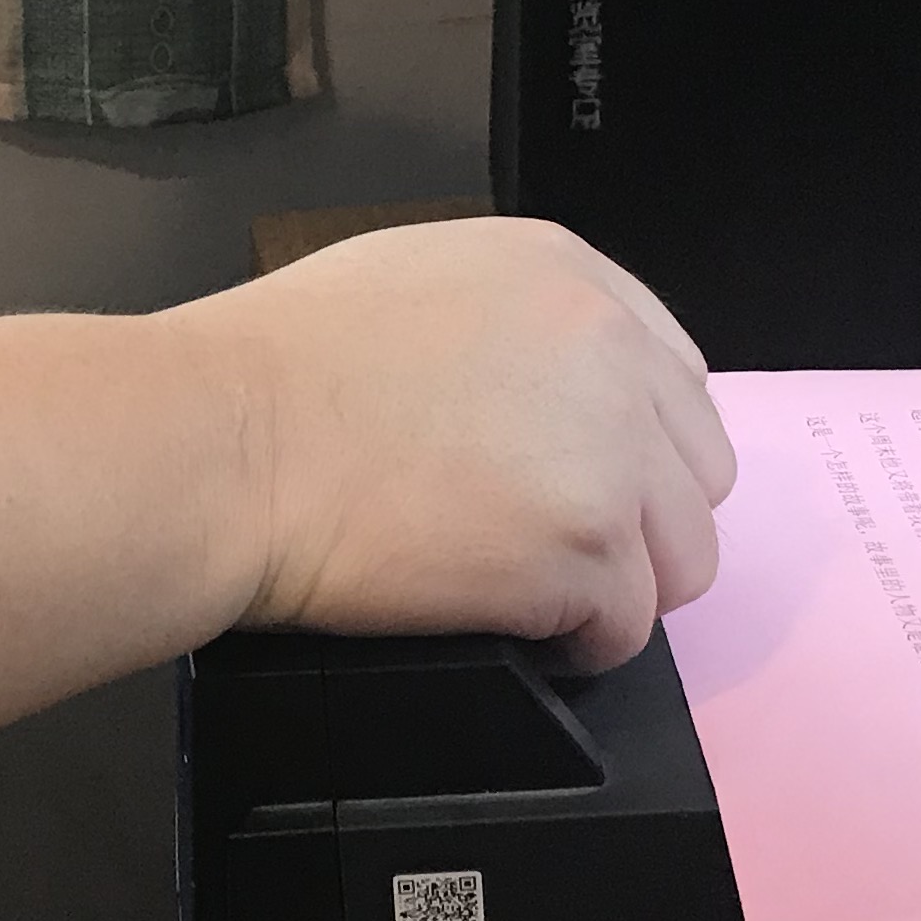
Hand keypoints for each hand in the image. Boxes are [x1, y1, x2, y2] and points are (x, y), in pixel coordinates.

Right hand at [183, 218, 733, 670]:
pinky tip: (511, 626)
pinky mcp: (589, 549)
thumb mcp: (412, 281)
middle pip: (697, 472)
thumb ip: (508, 325)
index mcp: (566, 276)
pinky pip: (628, 629)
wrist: (223, 441)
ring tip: (528, 593)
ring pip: (684, 558)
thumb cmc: (272, 372)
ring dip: (616, 587)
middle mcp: (610, 352)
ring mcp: (609, 452)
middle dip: (637, 519)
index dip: (633, 446)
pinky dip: (576, 644)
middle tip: (550, 547)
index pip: (675, 377)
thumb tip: (537, 391)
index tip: (586, 482)